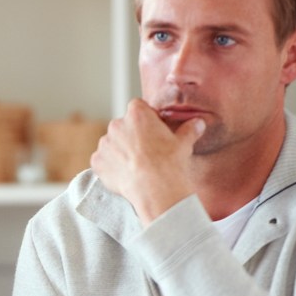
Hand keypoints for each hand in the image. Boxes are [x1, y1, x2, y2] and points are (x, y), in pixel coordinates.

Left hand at [91, 98, 205, 224]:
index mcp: (137, 114)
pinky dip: (111, 166)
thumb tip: (198, 122)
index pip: (138, 107)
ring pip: (112, 143)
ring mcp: (104, 143)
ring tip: (137, 165)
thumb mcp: (184, 143)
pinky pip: (103, 160)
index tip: (153, 130)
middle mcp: (116, 125)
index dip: (146, 118)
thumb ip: (189, 129)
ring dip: (120, 151)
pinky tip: (126, 174)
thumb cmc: (170, 163)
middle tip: (146, 151)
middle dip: (132, 135)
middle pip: (123, 125)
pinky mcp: (97, 161)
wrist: (154, 188)